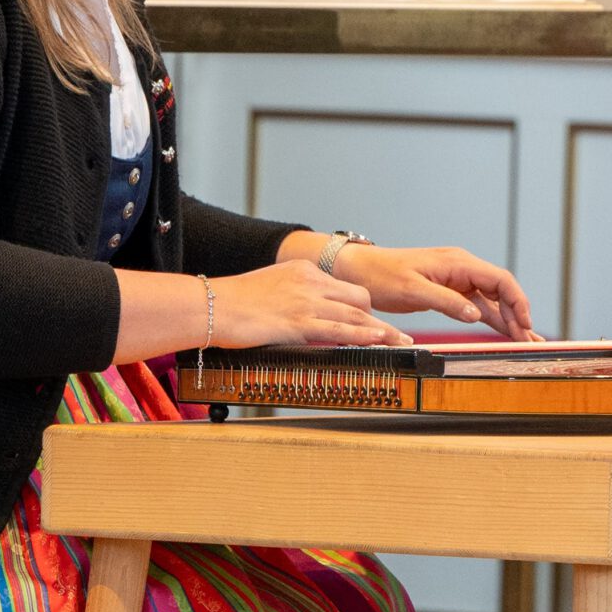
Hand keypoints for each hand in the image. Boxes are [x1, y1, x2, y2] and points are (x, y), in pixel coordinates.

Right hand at [211, 259, 410, 348]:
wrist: (210, 305)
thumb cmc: (230, 302)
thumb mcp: (267, 288)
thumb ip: (290, 298)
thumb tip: (301, 318)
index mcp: (302, 270)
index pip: (342, 286)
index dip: (361, 305)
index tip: (375, 317)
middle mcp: (309, 281)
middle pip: (358, 298)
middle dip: (376, 318)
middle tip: (394, 334)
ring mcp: (306, 301)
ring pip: (356, 315)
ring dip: (382, 331)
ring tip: (401, 342)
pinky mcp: (299, 322)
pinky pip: (340, 330)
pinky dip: (364, 336)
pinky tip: (379, 341)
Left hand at [333, 243, 538, 340]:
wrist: (359, 270)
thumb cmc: (382, 276)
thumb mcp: (413, 290)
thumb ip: (447, 302)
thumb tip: (476, 315)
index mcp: (458, 263)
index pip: (500, 280)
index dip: (517, 302)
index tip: (525, 325)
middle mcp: (462, 268)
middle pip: (501, 290)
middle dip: (518, 314)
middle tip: (530, 340)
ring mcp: (457, 279)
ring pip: (492, 300)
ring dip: (507, 319)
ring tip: (525, 340)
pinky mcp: (450, 291)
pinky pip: (477, 305)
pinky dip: (491, 319)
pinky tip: (503, 332)